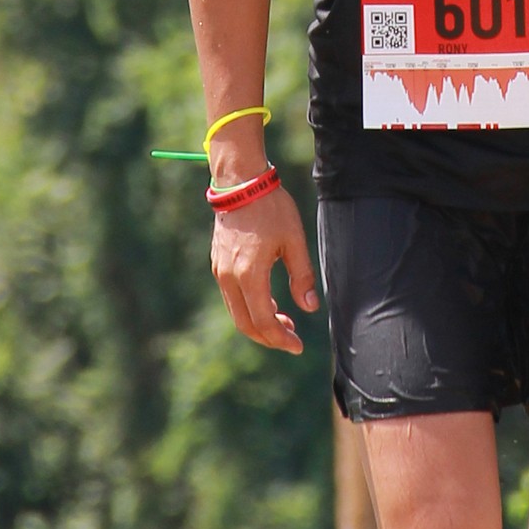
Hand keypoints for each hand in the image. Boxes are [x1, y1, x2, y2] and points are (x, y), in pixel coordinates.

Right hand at [210, 178, 319, 356]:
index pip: (263, 321)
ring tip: (285, 322)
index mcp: (249, 274)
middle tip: (292, 340)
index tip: (298, 346)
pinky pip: (232, 298)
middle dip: (269, 338)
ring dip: (260, 324)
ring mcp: (220, 271)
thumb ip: (302, 276)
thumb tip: (310, 307)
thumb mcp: (294, 240)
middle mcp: (229, 277)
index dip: (280, 339)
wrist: (240, 183)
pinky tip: (270, 303)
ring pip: (237, 313)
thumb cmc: (271, 208)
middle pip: (246, 324)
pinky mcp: (218, 264)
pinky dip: (250, 308)